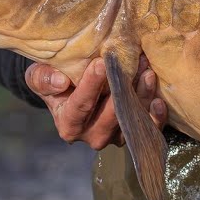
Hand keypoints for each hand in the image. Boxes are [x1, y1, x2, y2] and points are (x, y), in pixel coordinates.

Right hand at [25, 56, 167, 149]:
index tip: (100, 63)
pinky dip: (155, 117)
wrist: (73, 90)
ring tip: (147, 73)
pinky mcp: (133, 134)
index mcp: (68, 124)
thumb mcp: (40, 76)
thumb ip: (43, 79)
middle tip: (133, 64)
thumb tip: (60, 82)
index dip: (90, 86)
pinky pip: (148, 129)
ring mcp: (114, 136)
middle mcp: (91, 135)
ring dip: (141, 97)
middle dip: (122, 90)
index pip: (80, 105)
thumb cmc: (57, 80)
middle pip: (110, 117)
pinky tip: (159, 101)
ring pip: (130, 121)